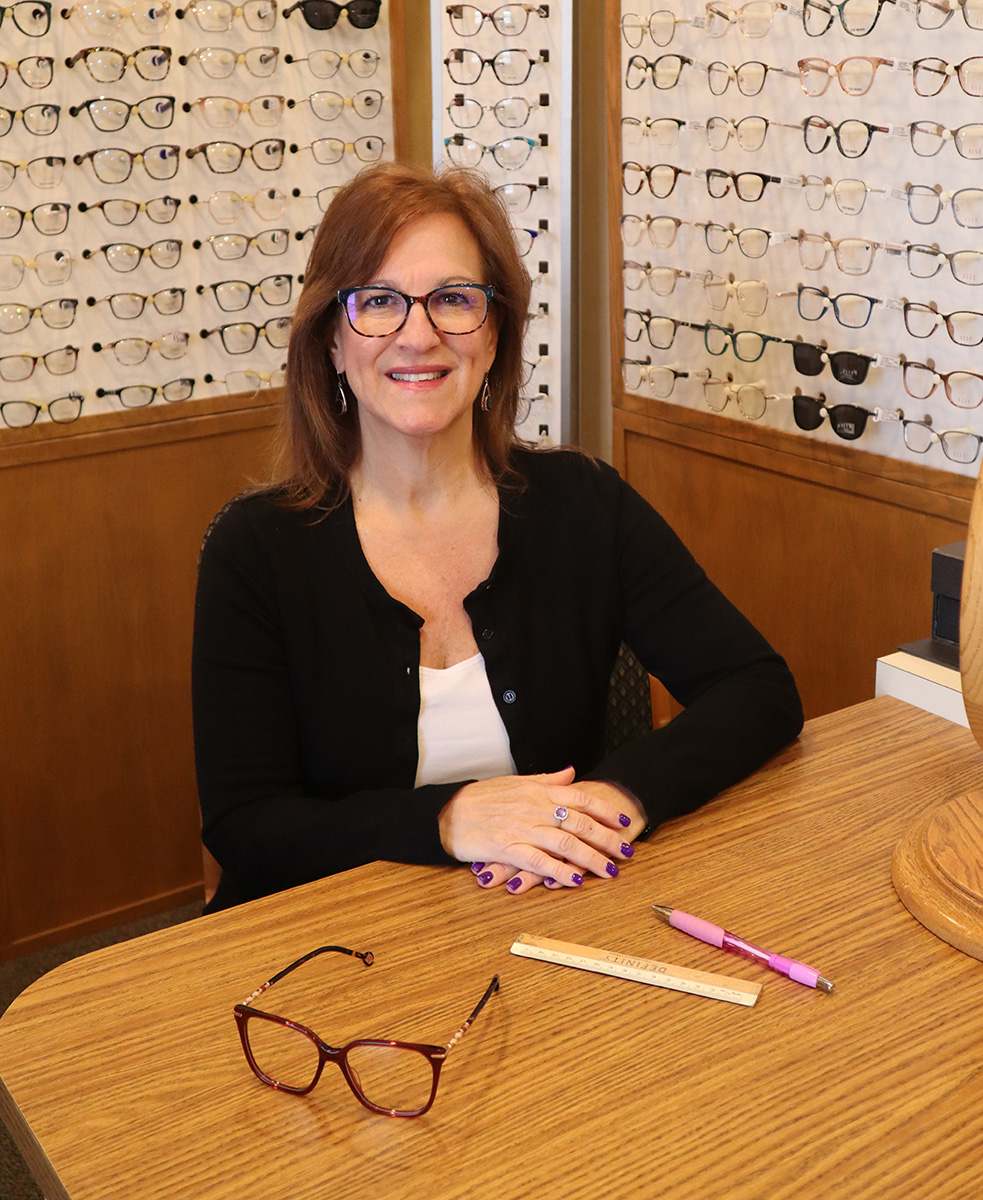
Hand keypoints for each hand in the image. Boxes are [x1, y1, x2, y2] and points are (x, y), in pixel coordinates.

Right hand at [439, 768, 641, 890]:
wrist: (448, 812)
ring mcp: (521, 829)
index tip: (623, 822)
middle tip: (627, 852)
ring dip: (590, 858)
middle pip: (579, 822)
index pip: (580, 798)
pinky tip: (575, 880)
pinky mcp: (507, 849)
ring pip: (565, 843)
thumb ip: (547, 780)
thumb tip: (571, 773)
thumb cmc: (482, 797)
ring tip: (610, 870)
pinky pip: (539, 861)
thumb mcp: (516, 782)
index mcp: (538, 791)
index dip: (605, 810)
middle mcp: (534, 808)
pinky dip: (559, 871)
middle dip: (606, 838)